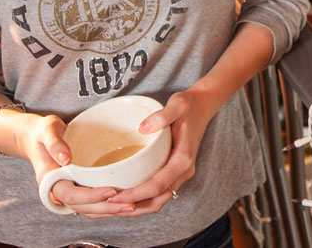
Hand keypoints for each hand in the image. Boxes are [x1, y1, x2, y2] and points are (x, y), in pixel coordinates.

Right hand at [20, 113, 128, 217]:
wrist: (38, 138)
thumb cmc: (43, 133)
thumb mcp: (47, 131)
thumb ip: (54, 143)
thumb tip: (66, 158)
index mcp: (50, 180)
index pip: (71, 195)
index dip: (91, 196)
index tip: (112, 191)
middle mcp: (59, 191)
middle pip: (83, 208)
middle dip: (107, 208)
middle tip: (131, 204)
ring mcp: (69, 192)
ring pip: (90, 209)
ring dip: (110, 210)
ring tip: (133, 206)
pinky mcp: (79, 190)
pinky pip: (93, 203)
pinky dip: (108, 205)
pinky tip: (126, 201)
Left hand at [105, 88, 212, 215]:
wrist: (203, 106)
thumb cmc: (189, 105)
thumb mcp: (178, 105)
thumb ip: (162, 116)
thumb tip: (141, 128)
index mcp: (183, 159)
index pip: (157, 186)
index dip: (135, 195)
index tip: (115, 197)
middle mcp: (183, 171)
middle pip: (157, 200)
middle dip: (133, 207)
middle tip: (108, 206)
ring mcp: (180, 173)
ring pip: (158, 200)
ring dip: (137, 207)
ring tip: (113, 206)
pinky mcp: (174, 172)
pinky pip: (159, 192)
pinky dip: (142, 198)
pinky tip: (125, 196)